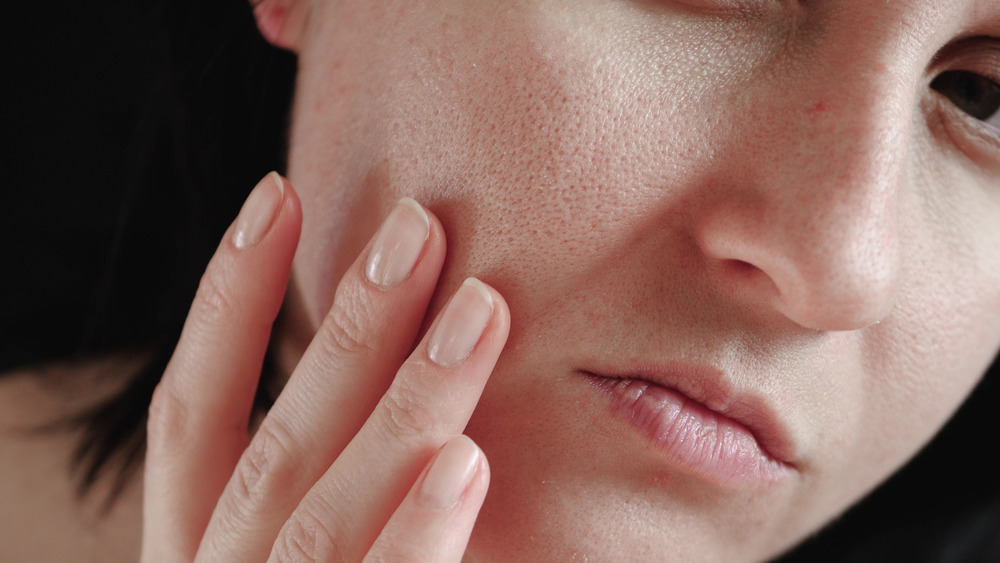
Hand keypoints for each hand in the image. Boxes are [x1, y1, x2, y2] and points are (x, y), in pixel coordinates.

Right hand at [140, 172, 509, 561]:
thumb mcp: (307, 543)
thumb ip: (328, 482)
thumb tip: (389, 352)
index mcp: (197, 548)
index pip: (191, 414)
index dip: (226, 298)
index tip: (276, 194)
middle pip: (277, 449)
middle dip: (348, 330)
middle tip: (419, 226)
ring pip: (324, 514)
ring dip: (405, 404)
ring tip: (479, 309)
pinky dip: (418, 530)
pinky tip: (468, 460)